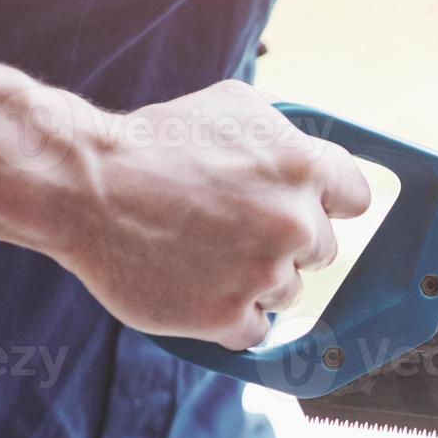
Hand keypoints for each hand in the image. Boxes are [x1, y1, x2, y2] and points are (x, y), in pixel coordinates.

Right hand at [53, 80, 370, 349]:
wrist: (83, 185)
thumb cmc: (154, 143)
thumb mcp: (235, 107)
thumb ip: (288, 138)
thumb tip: (319, 165)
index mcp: (302, 166)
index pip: (354, 198)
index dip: (327, 205)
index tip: (307, 210)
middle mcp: (293, 221)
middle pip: (324, 251)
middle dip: (288, 243)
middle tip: (236, 229)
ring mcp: (263, 272)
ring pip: (290, 291)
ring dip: (258, 280)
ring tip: (206, 254)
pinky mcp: (229, 315)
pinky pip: (257, 330)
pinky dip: (232, 316)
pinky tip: (199, 288)